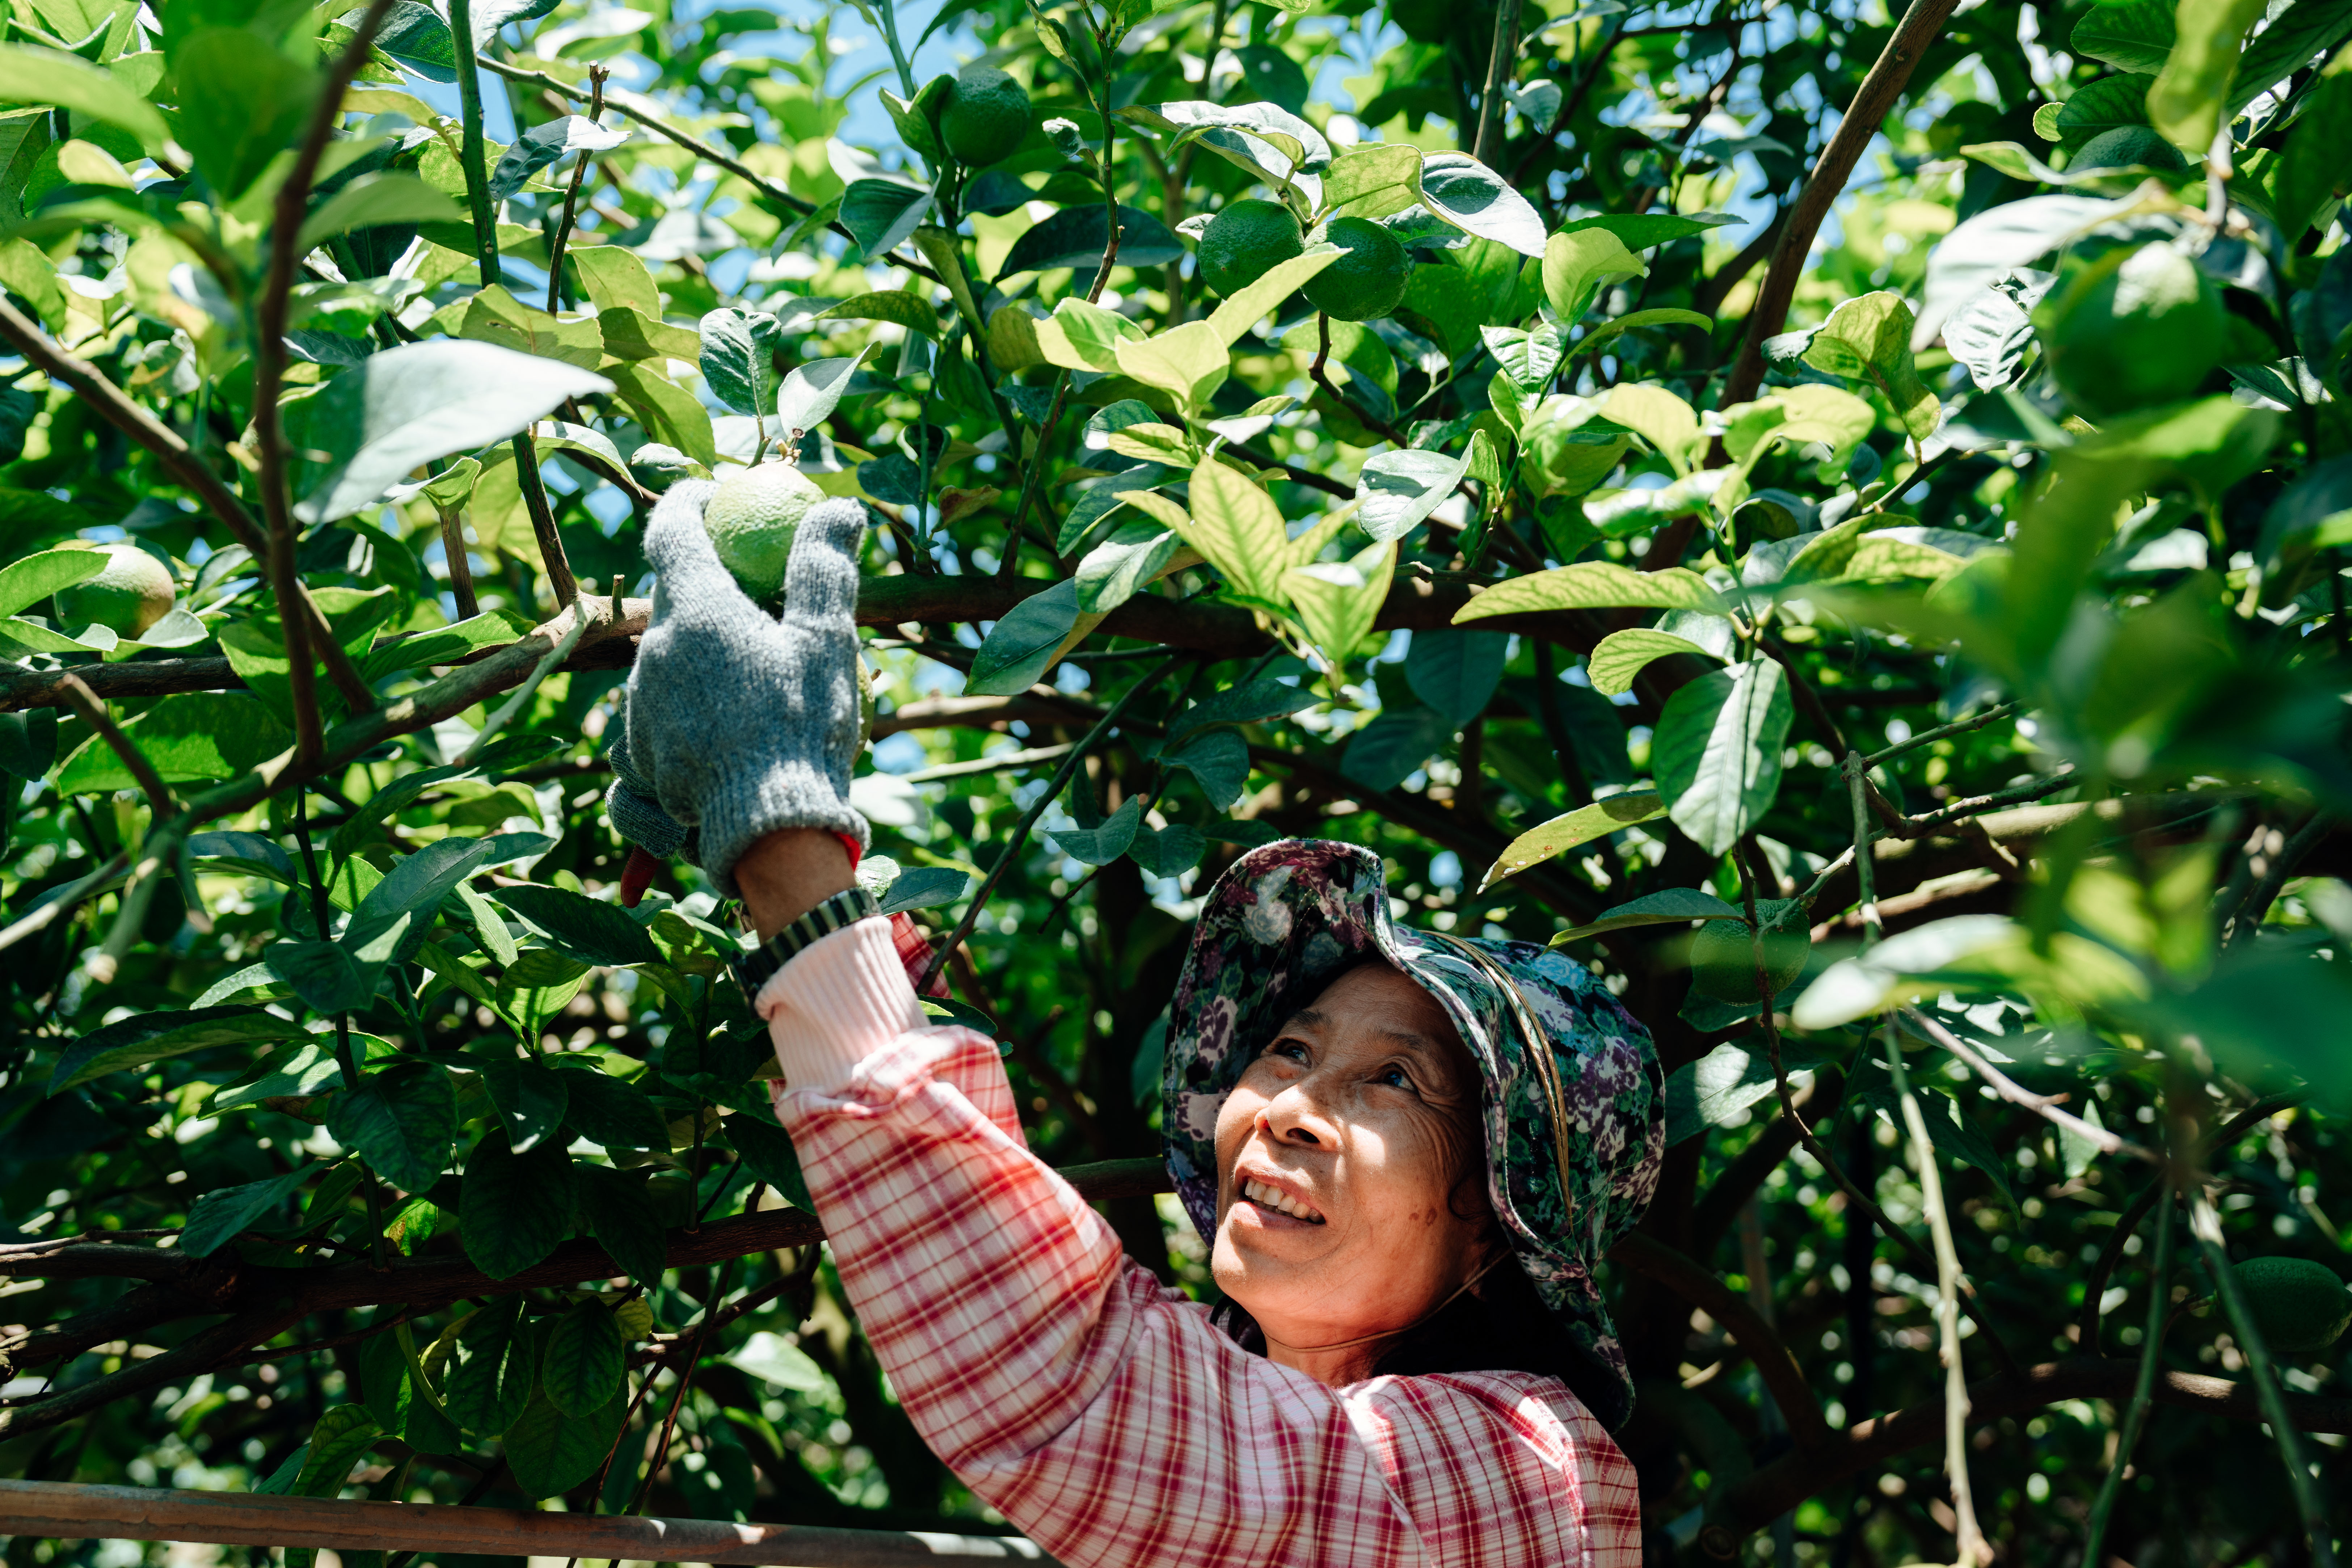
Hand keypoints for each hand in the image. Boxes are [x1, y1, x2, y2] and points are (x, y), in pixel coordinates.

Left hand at [619, 478, 873, 894]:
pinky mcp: (636, 762)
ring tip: (741, 695)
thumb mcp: (827, 642)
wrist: (770, 832)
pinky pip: (644, 731)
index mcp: (697, 613)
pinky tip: (706, 747)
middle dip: (701, 597)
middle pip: (669, 606)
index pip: (671, 532)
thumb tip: (841, 507)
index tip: (706, 495)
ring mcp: (638, 712)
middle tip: (748, 606)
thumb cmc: (804, 728)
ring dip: (690, 670)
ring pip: (657, 671)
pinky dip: (671, 730)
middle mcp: (653, 656)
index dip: (685, 503)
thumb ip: (825, 570)